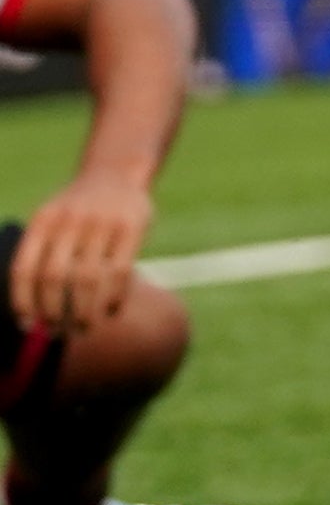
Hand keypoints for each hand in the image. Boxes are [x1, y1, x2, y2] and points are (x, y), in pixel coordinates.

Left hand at [10, 170, 146, 332]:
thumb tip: (32, 314)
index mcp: (43, 220)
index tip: (27, 325)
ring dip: (84, 311)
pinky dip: (114, 297)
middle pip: (55, 277)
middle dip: (53, 311)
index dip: (22, 301)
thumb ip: (42, 256)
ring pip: (88, 279)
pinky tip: (111, 311)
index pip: (24, 269)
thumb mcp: (52, 221)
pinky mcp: (133, 227)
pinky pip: (121, 272)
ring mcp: (102, 223)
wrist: (116, 173)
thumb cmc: (77, 210)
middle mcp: (69, 220)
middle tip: (57, 332)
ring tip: (83, 328)